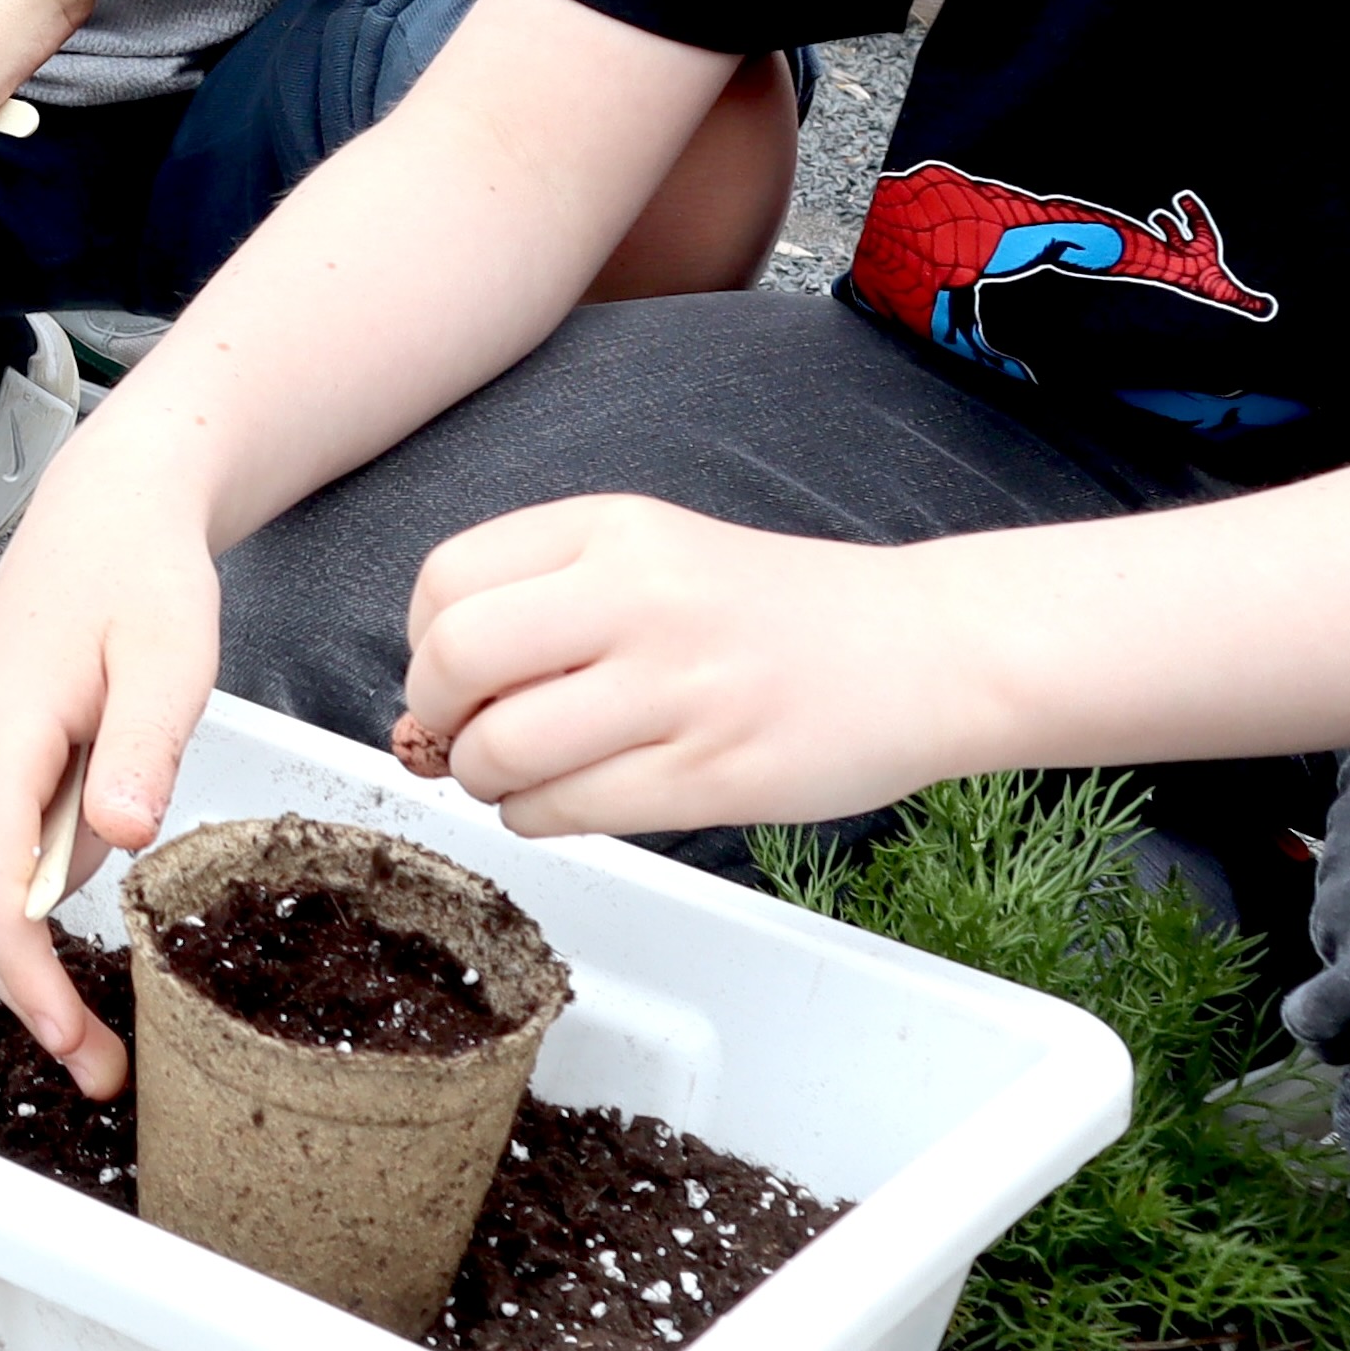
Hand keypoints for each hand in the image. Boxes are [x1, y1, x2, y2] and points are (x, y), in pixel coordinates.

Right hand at [0, 452, 228, 1099]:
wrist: (104, 511)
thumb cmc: (140, 577)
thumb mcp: (169, 658)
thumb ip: (144, 747)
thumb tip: (117, 839)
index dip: (25, 979)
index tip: (75, 1048)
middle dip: (30, 990)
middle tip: (103, 1066)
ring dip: (40, 932)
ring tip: (115, 955)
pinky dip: (36, 883)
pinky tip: (93, 863)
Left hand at [396, 496, 987, 836]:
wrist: (925, 649)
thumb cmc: (778, 612)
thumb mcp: (655, 557)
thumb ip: (545, 603)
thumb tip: (427, 696)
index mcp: (613, 530)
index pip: (446, 581)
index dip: (424, 645)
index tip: (453, 676)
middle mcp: (638, 596)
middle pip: (455, 660)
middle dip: (437, 715)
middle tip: (466, 735)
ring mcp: (676, 688)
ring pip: (501, 750)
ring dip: (486, 780)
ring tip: (522, 777)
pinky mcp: (709, 775)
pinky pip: (565, 811)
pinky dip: (536, 820)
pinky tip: (568, 801)